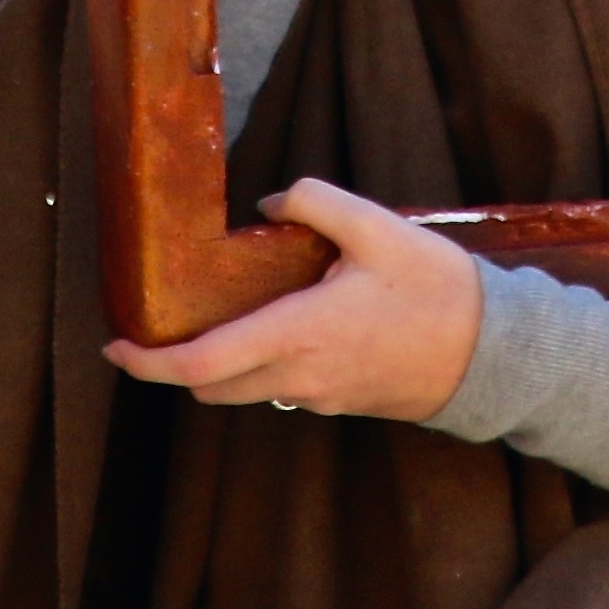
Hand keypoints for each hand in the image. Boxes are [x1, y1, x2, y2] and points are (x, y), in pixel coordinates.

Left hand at [106, 178, 484, 420]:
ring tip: (229, 313)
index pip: (200, 365)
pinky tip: (286, 322)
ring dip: (223, 362)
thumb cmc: (436, 289)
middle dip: (178, 362)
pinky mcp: (339, 403)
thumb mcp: (378, 227)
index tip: (116, 347)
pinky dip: (264, 363)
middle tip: (165, 322)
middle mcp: (299, 376)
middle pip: (210, 387)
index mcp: (298, 334)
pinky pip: (282, 388)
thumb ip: (315, 204)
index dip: (148, 363)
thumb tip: (267, 208)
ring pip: (245, 391)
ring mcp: (319, 397)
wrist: (492, 352)